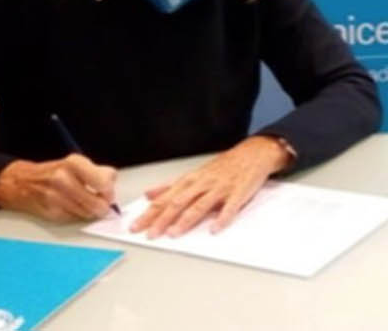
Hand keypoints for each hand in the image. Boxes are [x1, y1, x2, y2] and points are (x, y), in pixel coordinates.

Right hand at [0, 154, 116, 221]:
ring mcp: (56, 197)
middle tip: (103, 203)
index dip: (110, 191)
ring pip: (88, 213)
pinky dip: (78, 215)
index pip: (104, 181)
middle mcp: (64, 179)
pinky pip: (75, 218)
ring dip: (91, 212)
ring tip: (86, 203)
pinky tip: (73, 207)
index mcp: (74, 163)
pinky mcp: (51, 212)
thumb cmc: (53, 172)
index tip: (109, 193)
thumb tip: (113, 182)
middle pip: (97, 202)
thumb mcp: (76, 163)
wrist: (21, 183)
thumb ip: (98, 171)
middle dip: (103, 206)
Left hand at [130, 136, 289, 237]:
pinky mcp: (238, 193)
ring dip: (186, 219)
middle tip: (150, 234)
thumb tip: (148, 194)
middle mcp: (202, 184)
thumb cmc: (222, 166)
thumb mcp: (194, 174)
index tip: (136, 227)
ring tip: (174, 233)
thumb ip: (170, 186)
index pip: (165, 199)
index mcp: (190, 180)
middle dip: (162, 219)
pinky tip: (215, 228)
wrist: (252, 154)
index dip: (150, 213)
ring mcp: (220, 188)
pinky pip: (230, 207)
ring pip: (200, 205)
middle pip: (179, 202)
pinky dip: (222, 218)